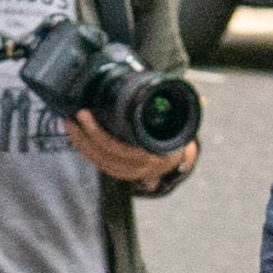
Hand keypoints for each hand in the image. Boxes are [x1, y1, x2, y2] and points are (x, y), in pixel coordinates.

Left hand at [66, 117, 192, 190]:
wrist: (175, 159)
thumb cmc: (175, 136)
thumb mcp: (182, 123)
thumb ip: (188, 110)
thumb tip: (203, 100)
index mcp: (152, 155)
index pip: (119, 148)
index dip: (99, 133)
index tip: (87, 113)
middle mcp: (139, 167)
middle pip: (104, 154)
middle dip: (85, 134)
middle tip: (75, 112)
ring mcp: (127, 171)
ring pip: (98, 161)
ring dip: (80, 142)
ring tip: (69, 122)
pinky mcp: (118, 171)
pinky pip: (98, 163)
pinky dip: (85, 149)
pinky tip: (76, 134)